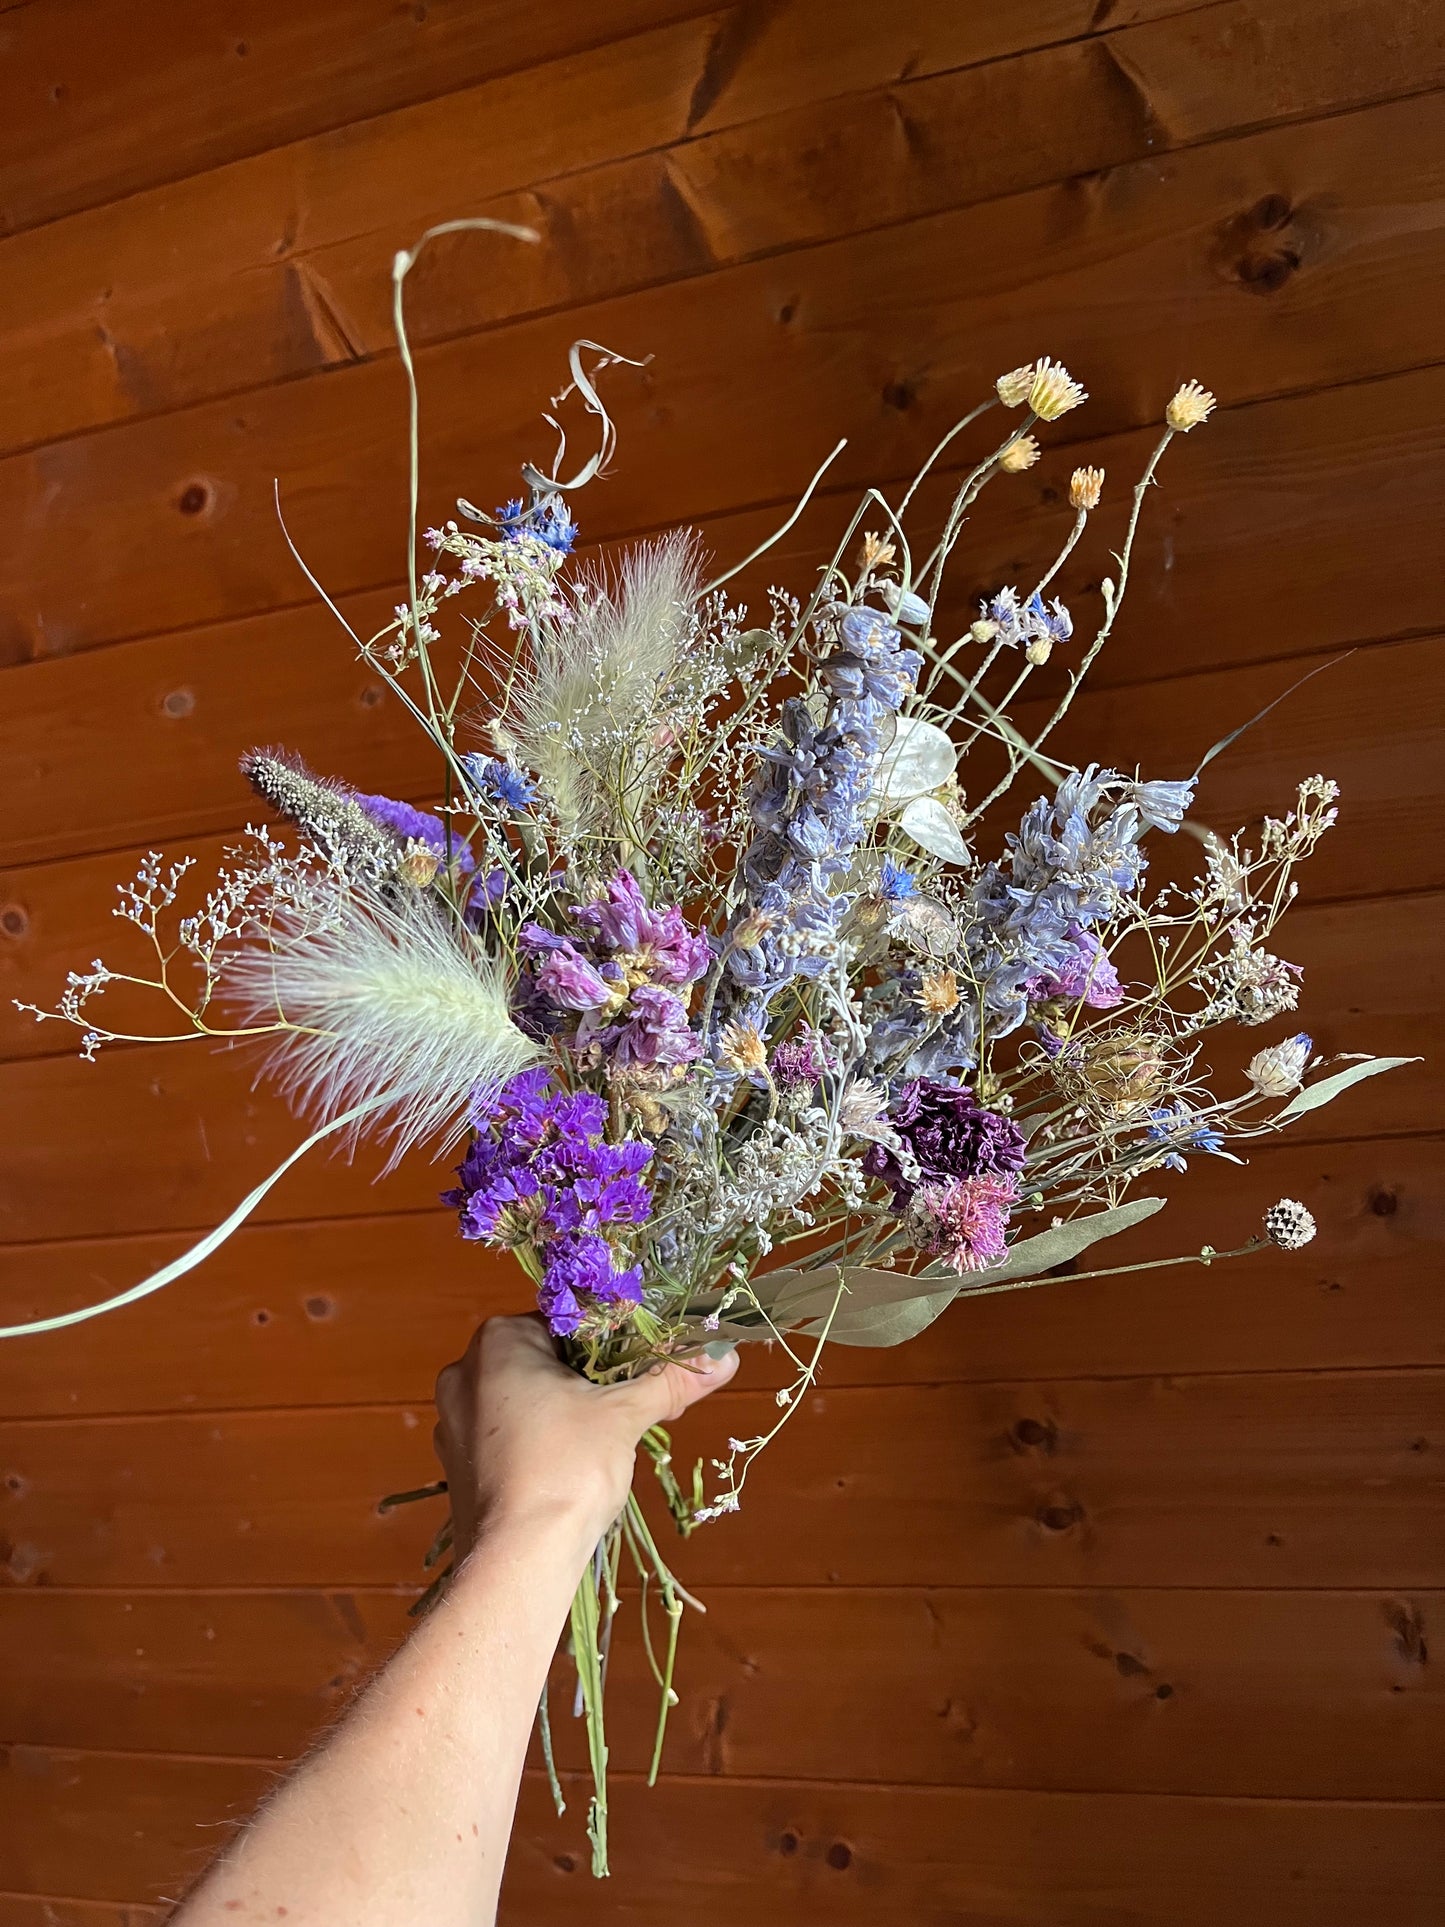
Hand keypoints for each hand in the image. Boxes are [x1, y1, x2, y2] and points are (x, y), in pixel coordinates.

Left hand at [433, 1315, 738, 1558]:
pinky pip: (505, 1438)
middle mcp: (465, 1370)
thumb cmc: (568, 1467)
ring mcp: (453, 1420)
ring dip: (560, 1415)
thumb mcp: (626, 1415)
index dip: (611, 1345)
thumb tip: (727, 1356)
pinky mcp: (456, 1464)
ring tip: (598, 1444)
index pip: (567, 1323)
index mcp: (499, 1340)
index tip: (640, 1372)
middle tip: (625, 1408)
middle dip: (586, 1382)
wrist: (518, 1558)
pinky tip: (564, 1470)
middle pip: (543, 1361)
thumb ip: (670, 1379)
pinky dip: (535, 1446)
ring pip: (523, 1401)